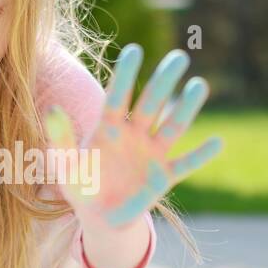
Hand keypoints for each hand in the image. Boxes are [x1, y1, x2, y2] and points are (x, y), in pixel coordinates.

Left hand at [44, 44, 222, 228]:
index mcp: (108, 128)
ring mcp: (151, 154)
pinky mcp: (164, 177)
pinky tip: (217, 142)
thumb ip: (60, 138)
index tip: (134, 50)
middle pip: (151, 103)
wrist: (99, 217)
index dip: (125, 75)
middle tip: (179, 56)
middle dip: (164, 81)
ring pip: (172, 126)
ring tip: (200, 85)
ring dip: (186, 107)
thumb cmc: (80, 185)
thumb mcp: (65, 164)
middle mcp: (133, 135)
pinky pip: (186, 164)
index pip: (117, 96)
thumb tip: (51, 109)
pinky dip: (200, 155)